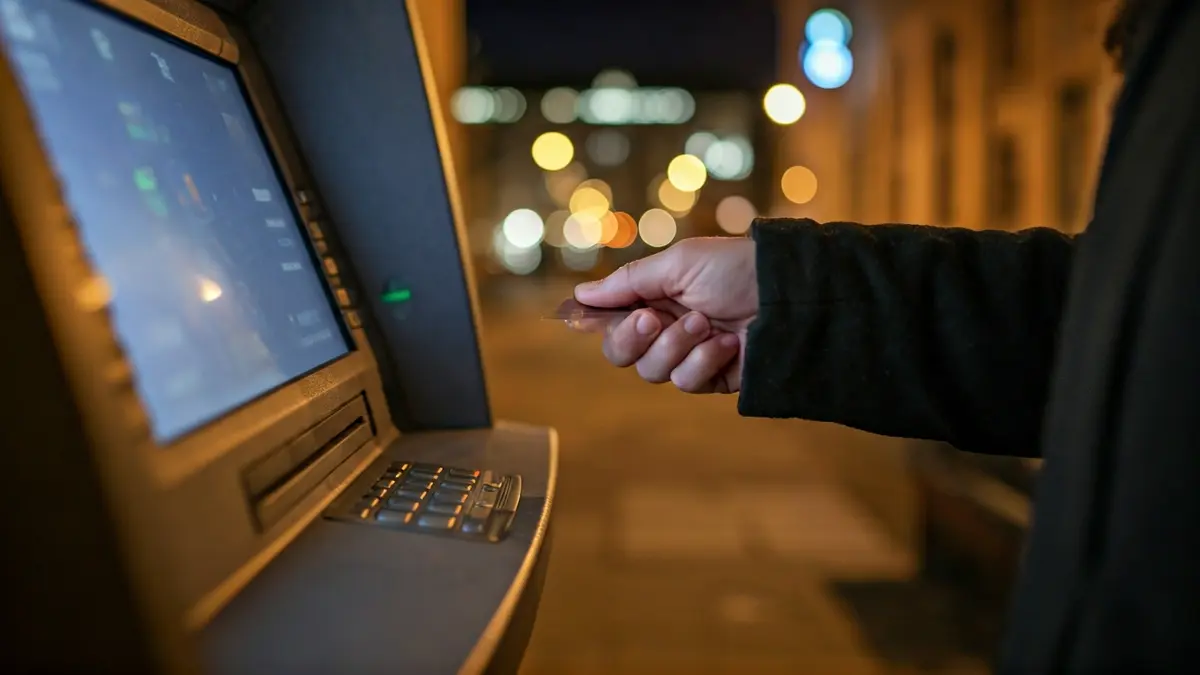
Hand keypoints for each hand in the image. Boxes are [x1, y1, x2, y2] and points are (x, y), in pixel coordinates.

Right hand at [573, 236, 756, 392]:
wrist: (788, 296)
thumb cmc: (734, 269)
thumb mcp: (678, 264)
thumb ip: (629, 282)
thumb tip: (581, 295)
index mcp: (655, 295)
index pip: (611, 318)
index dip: (598, 321)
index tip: (586, 319)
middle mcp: (667, 327)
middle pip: (621, 353)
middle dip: (632, 338)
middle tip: (652, 320)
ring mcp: (689, 353)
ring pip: (652, 371)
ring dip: (676, 346)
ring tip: (705, 323)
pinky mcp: (712, 377)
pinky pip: (686, 381)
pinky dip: (704, 361)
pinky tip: (728, 343)